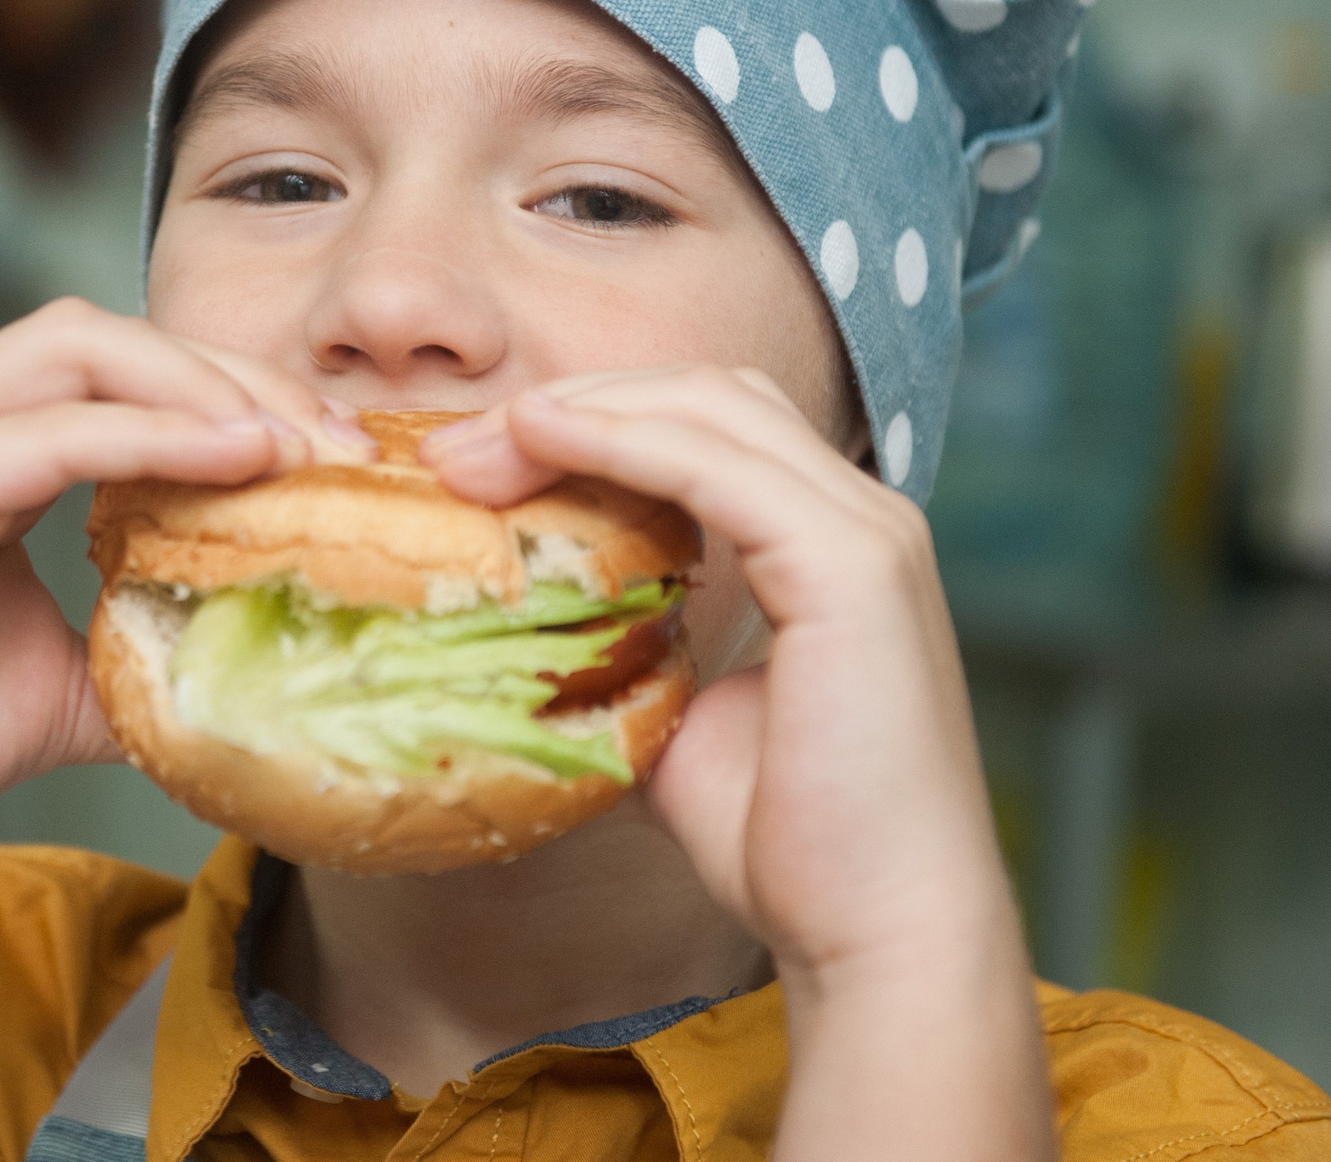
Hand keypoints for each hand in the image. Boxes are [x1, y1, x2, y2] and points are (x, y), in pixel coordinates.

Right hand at [0, 298, 373, 883]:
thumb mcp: (67, 684)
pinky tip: (226, 461)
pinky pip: (44, 435)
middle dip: (237, 370)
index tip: (338, 455)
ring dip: (200, 384)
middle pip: (113, 334)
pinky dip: (144, 435)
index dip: (236, 391)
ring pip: (77, 350)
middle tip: (344, 441)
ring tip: (295, 442)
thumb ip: (149, 644)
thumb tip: (259, 662)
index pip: (128, 371)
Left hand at [421, 367, 1050, 1160]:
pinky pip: (716, 467)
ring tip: (473, 445)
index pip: (704, 425)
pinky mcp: (853, 568)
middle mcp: (862, 515)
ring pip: (707, 408)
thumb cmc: (791, 845)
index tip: (472, 463)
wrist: (878, 936)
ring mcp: (867, 533)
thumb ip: (634, 656)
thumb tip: (541, 640)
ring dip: (579, 412)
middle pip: (702, 394)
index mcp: (830, 541)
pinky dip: (620, 438)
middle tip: (453, 448)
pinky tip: (540, 437)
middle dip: (572, 402)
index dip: (589, 420)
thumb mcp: (682, 721)